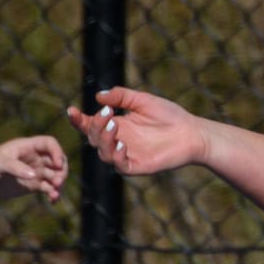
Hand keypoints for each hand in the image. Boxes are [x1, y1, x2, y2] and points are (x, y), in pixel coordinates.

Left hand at [0, 134, 68, 200]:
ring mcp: (34, 172)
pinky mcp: (31, 185)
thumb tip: (34, 175)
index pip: (49, 144)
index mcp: (27, 147)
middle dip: (61, 171)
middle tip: (57, 182)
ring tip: (54, 194)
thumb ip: (15, 167)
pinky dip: (53, 194)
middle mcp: (34, 158)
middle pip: (57, 160)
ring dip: (59, 184)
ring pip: (55, 175)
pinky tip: (52, 200)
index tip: (57, 164)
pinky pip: (48, 188)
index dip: (57, 152)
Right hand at [66, 87, 208, 176]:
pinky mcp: (137, 166)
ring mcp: (126, 155)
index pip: (90, 124)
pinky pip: (119, 165)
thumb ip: (121, 97)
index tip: (71, 110)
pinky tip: (121, 144)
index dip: (78, 119)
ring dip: (103, 139)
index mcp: (116, 125)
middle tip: (107, 113)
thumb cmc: (169, 115)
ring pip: (102, 152)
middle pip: (93, 137)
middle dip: (95, 125)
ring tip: (115, 125)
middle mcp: (117, 141)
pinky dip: (116, 155)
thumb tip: (98, 97)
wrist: (192, 133)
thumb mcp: (142, 100)